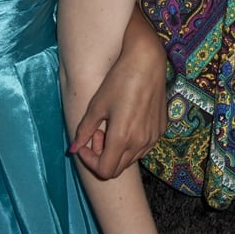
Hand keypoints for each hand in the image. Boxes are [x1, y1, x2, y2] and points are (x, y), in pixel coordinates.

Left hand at [69, 31, 167, 179]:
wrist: (147, 62)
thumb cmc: (119, 80)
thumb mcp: (97, 105)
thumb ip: (85, 130)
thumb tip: (73, 149)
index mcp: (122, 138)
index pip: (105, 171)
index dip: (90, 162)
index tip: (85, 144)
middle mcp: (140, 142)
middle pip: (118, 169)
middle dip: (102, 156)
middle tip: (98, 133)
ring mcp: (153, 137)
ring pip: (131, 159)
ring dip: (117, 151)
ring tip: (112, 126)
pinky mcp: (161, 129)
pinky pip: (143, 147)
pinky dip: (131, 143)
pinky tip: (127, 122)